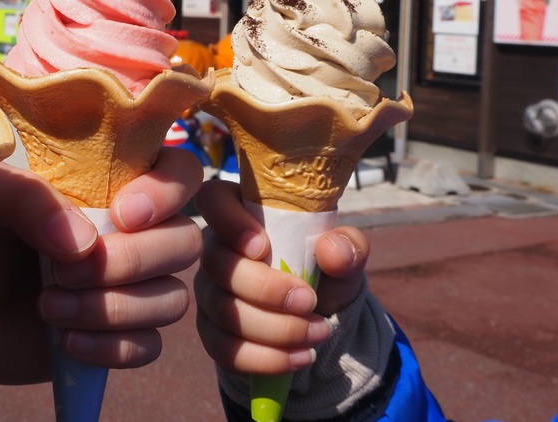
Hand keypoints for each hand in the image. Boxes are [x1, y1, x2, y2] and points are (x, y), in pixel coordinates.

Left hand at [0, 147, 203, 383]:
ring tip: (49, 306)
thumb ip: (31, 199)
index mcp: (110, 179)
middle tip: (62, 271)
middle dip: (131, 261)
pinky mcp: (115, 334)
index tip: (121, 214)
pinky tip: (65, 340)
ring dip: (114, 307)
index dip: (168, 191)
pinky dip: (111, 346)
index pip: (180, 169)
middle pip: (185, 241)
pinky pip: (148, 346)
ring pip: (172, 297)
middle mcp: (130, 229)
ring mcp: (127, 284)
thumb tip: (83, 242)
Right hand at [193, 179, 368, 375]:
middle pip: (216, 264)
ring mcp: (209, 293)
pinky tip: (302, 356)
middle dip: (265, 289)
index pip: (212, 199)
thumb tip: (332, 250)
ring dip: (275, 328)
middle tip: (309, 301)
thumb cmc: (323, 270)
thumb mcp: (345, 255)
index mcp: (241, 213)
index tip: (263, 247)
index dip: (228, 221)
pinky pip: (225, 349)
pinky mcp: (212, 333)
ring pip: (223, 311)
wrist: (319, 318)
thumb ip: (347, 245)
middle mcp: (216, 249)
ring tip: (319, 332)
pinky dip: (267, 358)